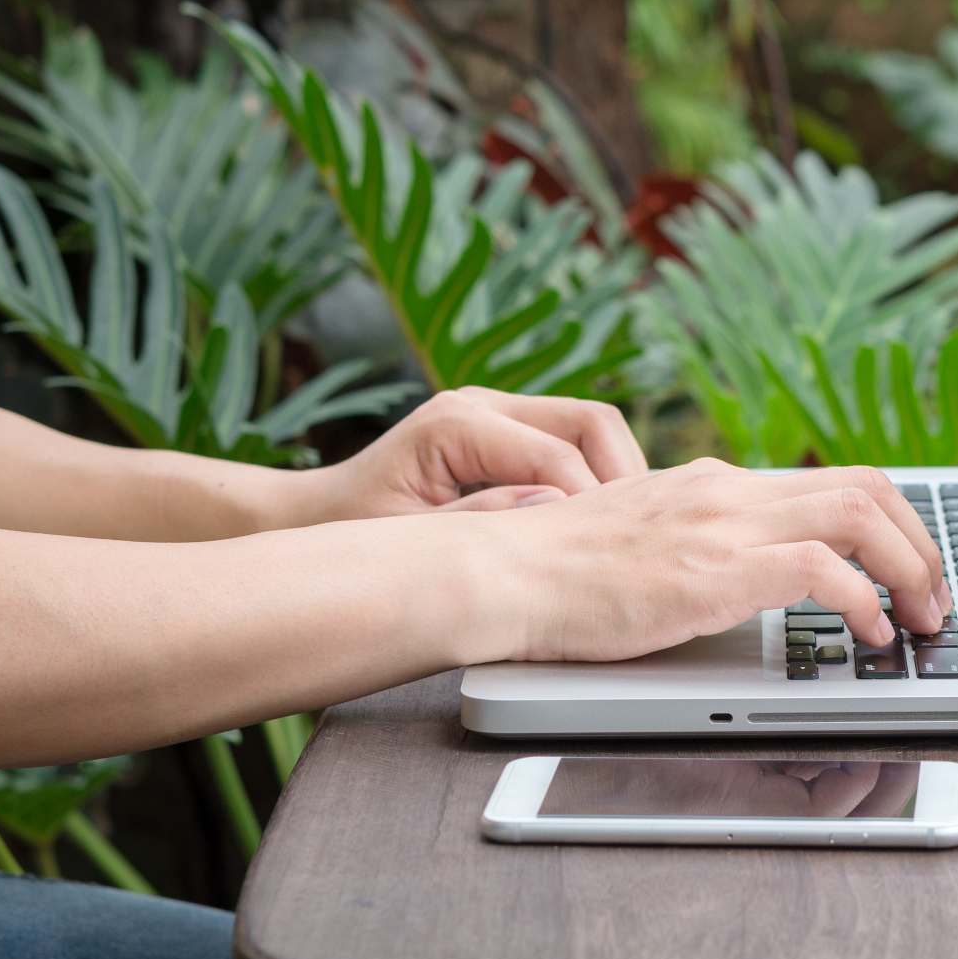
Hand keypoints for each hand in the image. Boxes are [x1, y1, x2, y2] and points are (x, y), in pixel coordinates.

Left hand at [296, 387, 647, 524]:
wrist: (320, 516)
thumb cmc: (352, 535)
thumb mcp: (406, 540)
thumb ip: (477, 524)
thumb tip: (553, 506)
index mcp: (455, 424)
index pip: (557, 455)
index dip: (593, 504)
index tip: (610, 555)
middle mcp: (482, 403)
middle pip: (591, 420)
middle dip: (625, 476)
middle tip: (637, 536)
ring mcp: (499, 410)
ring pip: (594, 425)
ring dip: (618, 473)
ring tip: (625, 531)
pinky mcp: (510, 428)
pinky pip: (576, 440)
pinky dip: (600, 475)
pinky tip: (602, 523)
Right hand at [489, 459, 950, 660]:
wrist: (496, 573)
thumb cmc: (551, 574)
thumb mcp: (640, 542)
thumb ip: (695, 545)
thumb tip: (745, 577)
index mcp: (713, 483)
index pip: (833, 478)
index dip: (892, 521)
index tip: (910, 568)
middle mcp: (728, 490)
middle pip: (869, 485)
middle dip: (921, 542)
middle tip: (934, 599)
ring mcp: (724, 524)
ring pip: (861, 514)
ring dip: (910, 569)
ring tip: (919, 620)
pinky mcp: (715, 569)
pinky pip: (823, 569)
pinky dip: (862, 601)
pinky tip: (867, 637)